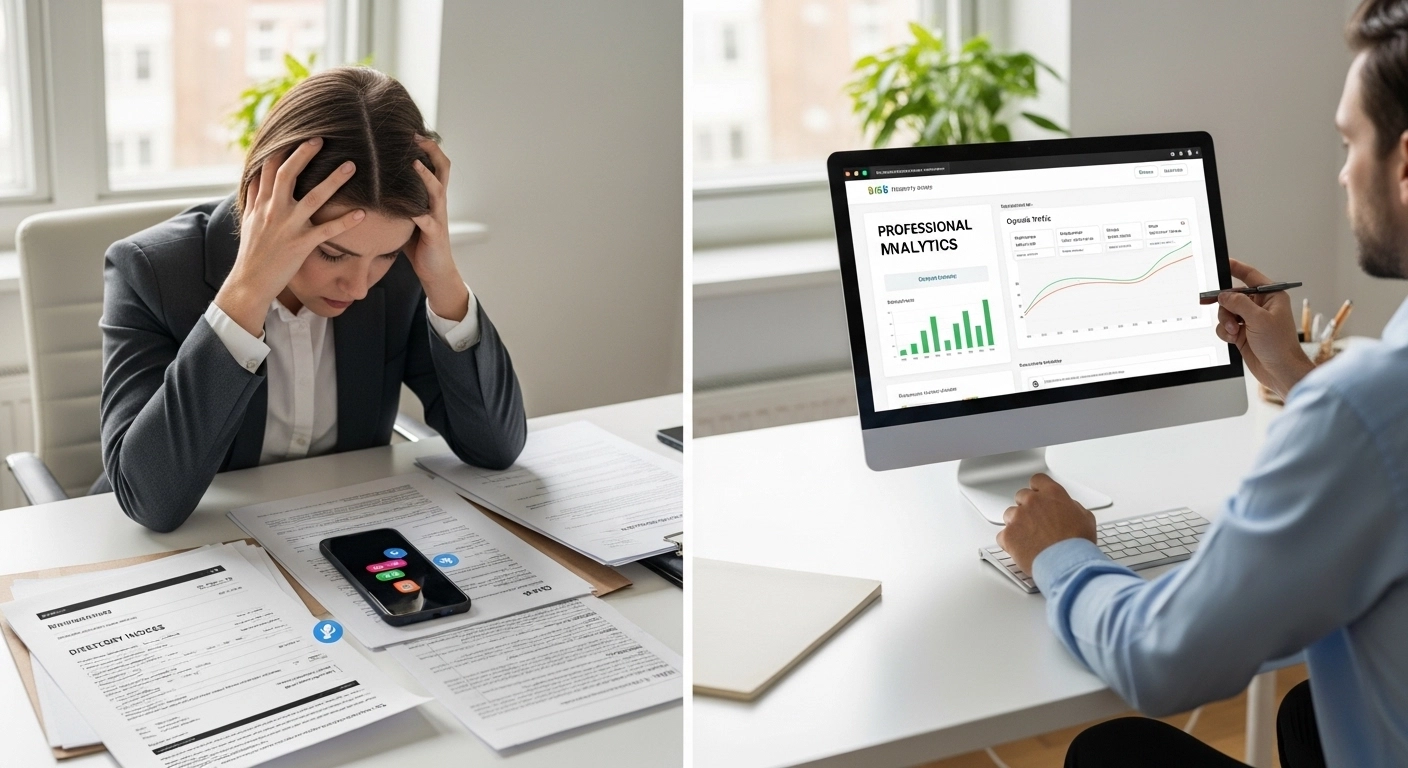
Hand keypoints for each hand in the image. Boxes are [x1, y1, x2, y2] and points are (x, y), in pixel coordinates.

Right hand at [217, 137, 364, 334]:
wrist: (249, 283)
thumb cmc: (252, 252)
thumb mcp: (249, 220)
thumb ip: (254, 196)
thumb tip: (254, 174)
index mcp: (262, 203)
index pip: (269, 168)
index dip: (282, 149)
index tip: (296, 132)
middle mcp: (273, 210)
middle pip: (288, 174)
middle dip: (304, 153)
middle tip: (322, 137)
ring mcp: (287, 227)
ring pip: (313, 197)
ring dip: (334, 180)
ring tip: (352, 165)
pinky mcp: (301, 245)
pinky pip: (327, 231)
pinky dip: (345, 221)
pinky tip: (362, 212)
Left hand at [407, 136, 468, 321]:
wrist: (436, 272)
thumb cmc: (418, 243)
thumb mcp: (407, 215)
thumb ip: (397, 199)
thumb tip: (370, 182)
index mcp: (432, 196)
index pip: (435, 163)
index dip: (427, 145)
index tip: (411, 130)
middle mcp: (439, 202)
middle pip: (443, 168)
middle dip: (431, 150)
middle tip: (415, 136)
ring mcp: (438, 217)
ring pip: (438, 190)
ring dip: (425, 175)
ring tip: (412, 163)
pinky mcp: (434, 234)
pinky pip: (426, 220)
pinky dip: (416, 212)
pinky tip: (407, 207)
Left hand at [996, 473, 1096, 574]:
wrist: (1067, 563)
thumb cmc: (1077, 544)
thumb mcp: (1086, 518)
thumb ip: (1072, 507)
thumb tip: (1068, 507)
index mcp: (1052, 494)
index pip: (1038, 480)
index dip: (1037, 489)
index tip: (1038, 496)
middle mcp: (1033, 501)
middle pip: (1022, 496)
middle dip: (1027, 507)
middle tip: (1036, 522)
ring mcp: (1018, 517)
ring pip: (1010, 514)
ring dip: (1017, 523)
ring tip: (1029, 538)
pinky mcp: (1008, 534)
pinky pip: (1003, 535)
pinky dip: (1010, 542)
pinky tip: (1022, 548)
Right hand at [1213, 259, 1314, 399]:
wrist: (1279, 370)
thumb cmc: (1280, 345)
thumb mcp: (1259, 320)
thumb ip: (1239, 304)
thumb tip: (1224, 295)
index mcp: (1271, 297)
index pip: (1250, 276)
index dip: (1236, 268)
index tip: (1223, 262)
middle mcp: (1260, 306)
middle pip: (1232, 296)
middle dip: (1226, 306)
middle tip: (1215, 305)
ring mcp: (1250, 320)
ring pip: (1226, 311)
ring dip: (1225, 321)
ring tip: (1233, 331)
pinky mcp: (1242, 332)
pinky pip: (1224, 325)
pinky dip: (1225, 332)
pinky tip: (1233, 338)